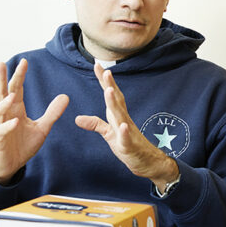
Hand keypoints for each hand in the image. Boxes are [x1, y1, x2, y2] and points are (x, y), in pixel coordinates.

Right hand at [0, 59, 69, 184]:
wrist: (11, 165)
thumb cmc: (22, 145)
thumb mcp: (42, 128)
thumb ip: (52, 113)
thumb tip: (65, 96)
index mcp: (16, 109)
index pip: (16, 88)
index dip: (19, 75)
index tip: (24, 61)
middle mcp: (6, 115)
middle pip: (2, 93)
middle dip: (1, 79)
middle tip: (1, 64)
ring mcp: (0, 127)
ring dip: (5, 102)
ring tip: (13, 95)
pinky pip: (2, 131)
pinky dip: (8, 126)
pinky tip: (15, 121)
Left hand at [74, 64, 178, 190]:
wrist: (148, 162)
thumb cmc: (129, 146)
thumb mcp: (108, 134)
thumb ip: (95, 124)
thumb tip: (77, 118)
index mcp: (118, 115)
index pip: (110, 94)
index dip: (104, 80)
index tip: (97, 64)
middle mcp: (124, 120)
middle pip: (117, 100)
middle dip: (110, 85)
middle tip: (105, 70)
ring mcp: (128, 132)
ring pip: (120, 116)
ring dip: (115, 103)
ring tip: (109, 91)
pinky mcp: (130, 146)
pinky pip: (126, 139)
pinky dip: (124, 132)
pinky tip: (122, 125)